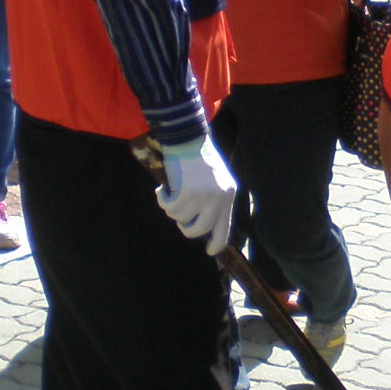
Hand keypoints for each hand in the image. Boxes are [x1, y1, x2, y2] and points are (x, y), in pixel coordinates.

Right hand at [156, 135, 236, 252]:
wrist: (188, 137)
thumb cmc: (197, 157)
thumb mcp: (213, 180)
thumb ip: (212, 201)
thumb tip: (199, 224)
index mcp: (229, 194)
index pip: (225, 228)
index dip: (217, 243)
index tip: (210, 252)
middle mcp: (220, 198)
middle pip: (199, 229)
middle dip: (185, 227)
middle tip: (179, 217)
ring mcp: (204, 197)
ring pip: (181, 218)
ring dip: (171, 208)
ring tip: (169, 193)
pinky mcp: (188, 193)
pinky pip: (170, 208)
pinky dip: (163, 200)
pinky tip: (162, 189)